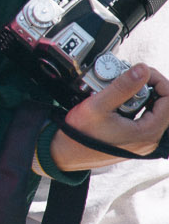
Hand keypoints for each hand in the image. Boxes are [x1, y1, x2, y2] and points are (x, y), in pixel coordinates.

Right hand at [50, 64, 168, 170]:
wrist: (65, 153)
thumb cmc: (80, 133)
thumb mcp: (98, 105)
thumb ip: (122, 87)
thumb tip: (142, 69)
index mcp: (148, 132)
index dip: (158, 80)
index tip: (139, 71)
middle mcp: (150, 139)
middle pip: (164, 105)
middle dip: (149, 86)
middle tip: (129, 76)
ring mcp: (143, 142)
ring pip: (155, 112)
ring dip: (142, 95)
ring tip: (122, 88)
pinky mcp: (134, 141)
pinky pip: (145, 119)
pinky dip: (136, 106)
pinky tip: (119, 102)